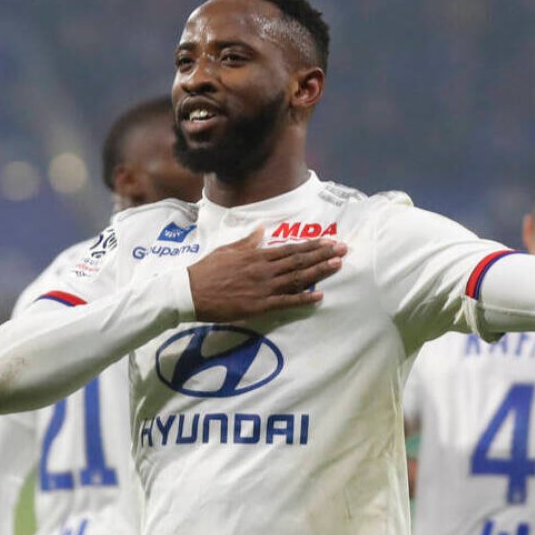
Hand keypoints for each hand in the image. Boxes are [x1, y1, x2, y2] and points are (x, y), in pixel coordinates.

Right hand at [187, 227, 346, 321]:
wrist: (191, 291)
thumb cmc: (208, 270)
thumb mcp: (228, 250)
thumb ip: (248, 242)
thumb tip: (262, 230)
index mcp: (257, 255)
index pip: (291, 249)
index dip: (312, 246)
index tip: (328, 242)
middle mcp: (265, 269)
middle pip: (299, 261)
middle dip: (323, 255)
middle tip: (343, 250)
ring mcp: (264, 287)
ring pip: (297, 278)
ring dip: (319, 272)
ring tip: (337, 266)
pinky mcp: (259, 305)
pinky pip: (286, 302)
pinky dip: (303, 299)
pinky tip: (319, 296)